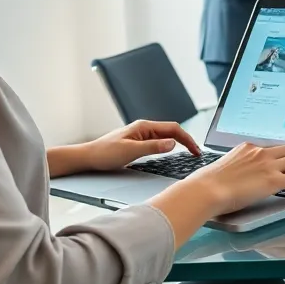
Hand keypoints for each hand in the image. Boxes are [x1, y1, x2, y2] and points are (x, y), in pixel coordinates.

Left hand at [78, 120, 200, 171]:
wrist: (88, 157)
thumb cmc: (105, 153)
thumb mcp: (131, 151)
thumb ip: (153, 147)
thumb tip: (173, 143)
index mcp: (144, 126)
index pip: (173, 129)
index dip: (187, 139)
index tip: (196, 150)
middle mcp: (144, 128)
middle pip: (172, 131)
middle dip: (186, 140)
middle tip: (196, 153)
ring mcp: (141, 135)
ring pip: (166, 136)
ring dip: (179, 143)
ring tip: (189, 152)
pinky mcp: (138, 142)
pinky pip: (158, 141)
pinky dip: (169, 146)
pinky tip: (172, 152)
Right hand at [182, 143, 284, 216]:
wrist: (206, 190)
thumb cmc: (207, 184)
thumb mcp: (224, 168)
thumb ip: (235, 169)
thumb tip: (235, 179)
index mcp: (247, 148)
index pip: (271, 149)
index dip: (282, 157)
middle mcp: (259, 152)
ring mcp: (267, 165)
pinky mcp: (273, 180)